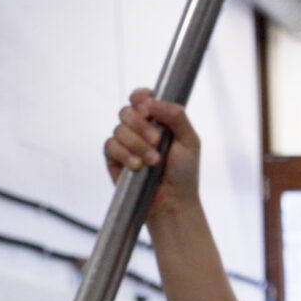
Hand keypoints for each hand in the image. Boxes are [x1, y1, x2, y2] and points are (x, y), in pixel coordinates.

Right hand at [103, 89, 202, 223]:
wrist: (174, 202)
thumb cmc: (184, 173)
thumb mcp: (190, 141)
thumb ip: (176, 116)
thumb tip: (153, 101)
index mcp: (158, 120)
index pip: (142, 98)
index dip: (141, 98)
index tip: (148, 108)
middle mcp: (139, 129)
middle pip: (127, 111)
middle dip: (141, 124)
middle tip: (157, 141)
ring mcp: (125, 143)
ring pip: (119, 128)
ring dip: (137, 144)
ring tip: (154, 161)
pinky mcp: (114, 158)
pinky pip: (110, 146)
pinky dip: (125, 154)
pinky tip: (137, 166)